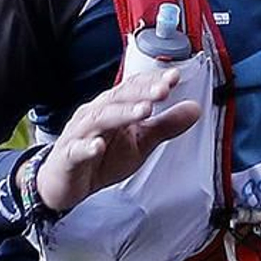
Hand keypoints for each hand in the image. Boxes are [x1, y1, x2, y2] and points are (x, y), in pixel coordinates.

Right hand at [35, 67, 202, 214]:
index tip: (175, 77)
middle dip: (142, 92)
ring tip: (143, 111)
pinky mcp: (68, 156)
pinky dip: (87, 147)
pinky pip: (77, 149)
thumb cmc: (101, 158)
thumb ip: (165, 125)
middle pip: (118, 98)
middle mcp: (96, 114)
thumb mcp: (140, 142)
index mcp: (114, 108)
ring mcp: (80, 134)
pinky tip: (97, 146)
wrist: (66, 183)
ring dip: (122, 113)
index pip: (134, 88)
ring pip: (99, 118)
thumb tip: (195, 109)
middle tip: (163, 90)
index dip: (153, 81)